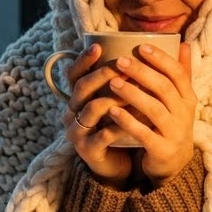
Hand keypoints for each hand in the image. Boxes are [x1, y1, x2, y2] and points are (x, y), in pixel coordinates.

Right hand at [61, 43, 134, 188]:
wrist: (116, 163)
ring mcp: (77, 132)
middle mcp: (72, 113)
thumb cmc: (116, 127)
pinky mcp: (87, 150)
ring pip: (92, 109)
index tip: (98, 47)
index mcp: (77, 99)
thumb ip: (119, 81)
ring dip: (114, 98)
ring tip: (135, 90)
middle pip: (82, 88)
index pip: (73, 75)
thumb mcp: (114, 102)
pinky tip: (138, 118)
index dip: (83, 60)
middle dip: (102, 75)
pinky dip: (122, 124)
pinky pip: (104, 135)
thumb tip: (138, 54)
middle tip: (122, 66)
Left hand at [102, 42, 196, 182]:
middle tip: (120, 61)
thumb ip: (181, 73)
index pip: (177, 73)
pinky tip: (112, 112)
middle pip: (164, 88)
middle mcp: (184, 113)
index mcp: (187, 97)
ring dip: (132, 94)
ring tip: (113, 82)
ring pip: (154, 110)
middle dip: (142, 73)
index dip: (160, 59)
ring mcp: (174, 132)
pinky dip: (128, 122)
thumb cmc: (171, 122)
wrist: (173, 163)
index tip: (141, 46)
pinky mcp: (162, 150)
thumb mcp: (180, 99)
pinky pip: (144, 134)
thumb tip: (184, 43)